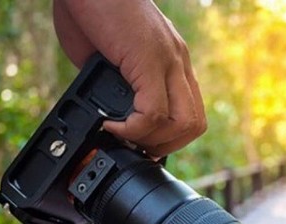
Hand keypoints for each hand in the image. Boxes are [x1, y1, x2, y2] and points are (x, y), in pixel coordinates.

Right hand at [53, 0, 205, 156]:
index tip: (141, 142)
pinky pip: (153, 113)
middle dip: (165, 146)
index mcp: (172, 61)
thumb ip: (119, 84)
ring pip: (183, 124)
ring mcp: (168, 60)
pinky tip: (110, 125)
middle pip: (194, 124)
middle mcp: (177, 61)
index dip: (168, 137)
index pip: (190, 113)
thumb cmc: (90, 9)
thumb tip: (111, 113)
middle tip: (134, 146)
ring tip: (122, 136)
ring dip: (151, 141)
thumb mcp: (110, 56)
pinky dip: (132, 129)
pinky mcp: (149, 59)